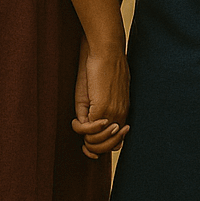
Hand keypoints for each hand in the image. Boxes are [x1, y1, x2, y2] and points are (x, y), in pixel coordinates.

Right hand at [73, 36, 129, 157]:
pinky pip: (89, 129)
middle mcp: (120, 114)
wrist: (106, 52)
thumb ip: (100, 113)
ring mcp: (112, 111)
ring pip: (99, 142)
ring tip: (80, 123)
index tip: (90, 144)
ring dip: (86, 138)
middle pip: (109, 147)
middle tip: (84, 138)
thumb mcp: (101, 94)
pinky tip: (77, 119)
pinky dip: (80, 128)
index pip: (117, 143)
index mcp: (122, 111)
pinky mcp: (102, 106)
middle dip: (93, 147)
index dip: (103, 148)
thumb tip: (98, 130)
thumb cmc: (102, 69)